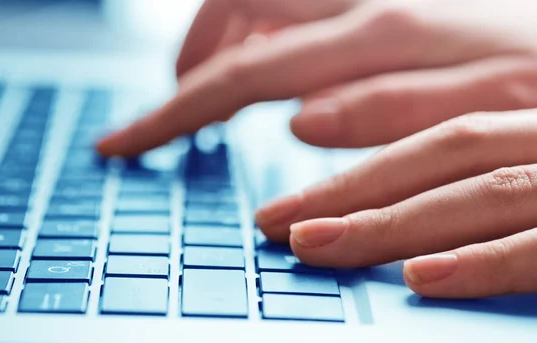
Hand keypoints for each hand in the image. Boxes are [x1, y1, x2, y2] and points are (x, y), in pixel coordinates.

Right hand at [98, 0, 536, 155]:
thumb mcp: (491, 105)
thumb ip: (391, 108)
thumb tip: (300, 116)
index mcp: (378, 33)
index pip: (241, 74)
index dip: (172, 113)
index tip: (120, 143)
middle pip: (233, 23)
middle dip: (183, 76)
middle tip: (164, 122)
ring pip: (254, 2)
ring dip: (215, 44)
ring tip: (205, 91)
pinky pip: (288, 0)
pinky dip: (255, 29)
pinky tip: (261, 57)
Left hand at [256, 110, 536, 297]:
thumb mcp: (530, 179)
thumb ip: (478, 186)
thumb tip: (396, 228)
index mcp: (533, 129)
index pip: (438, 141)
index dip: (358, 172)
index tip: (288, 205)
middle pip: (444, 151)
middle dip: (352, 189)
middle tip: (277, 222)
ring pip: (482, 190)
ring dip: (391, 220)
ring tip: (316, 242)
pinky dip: (480, 261)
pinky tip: (418, 276)